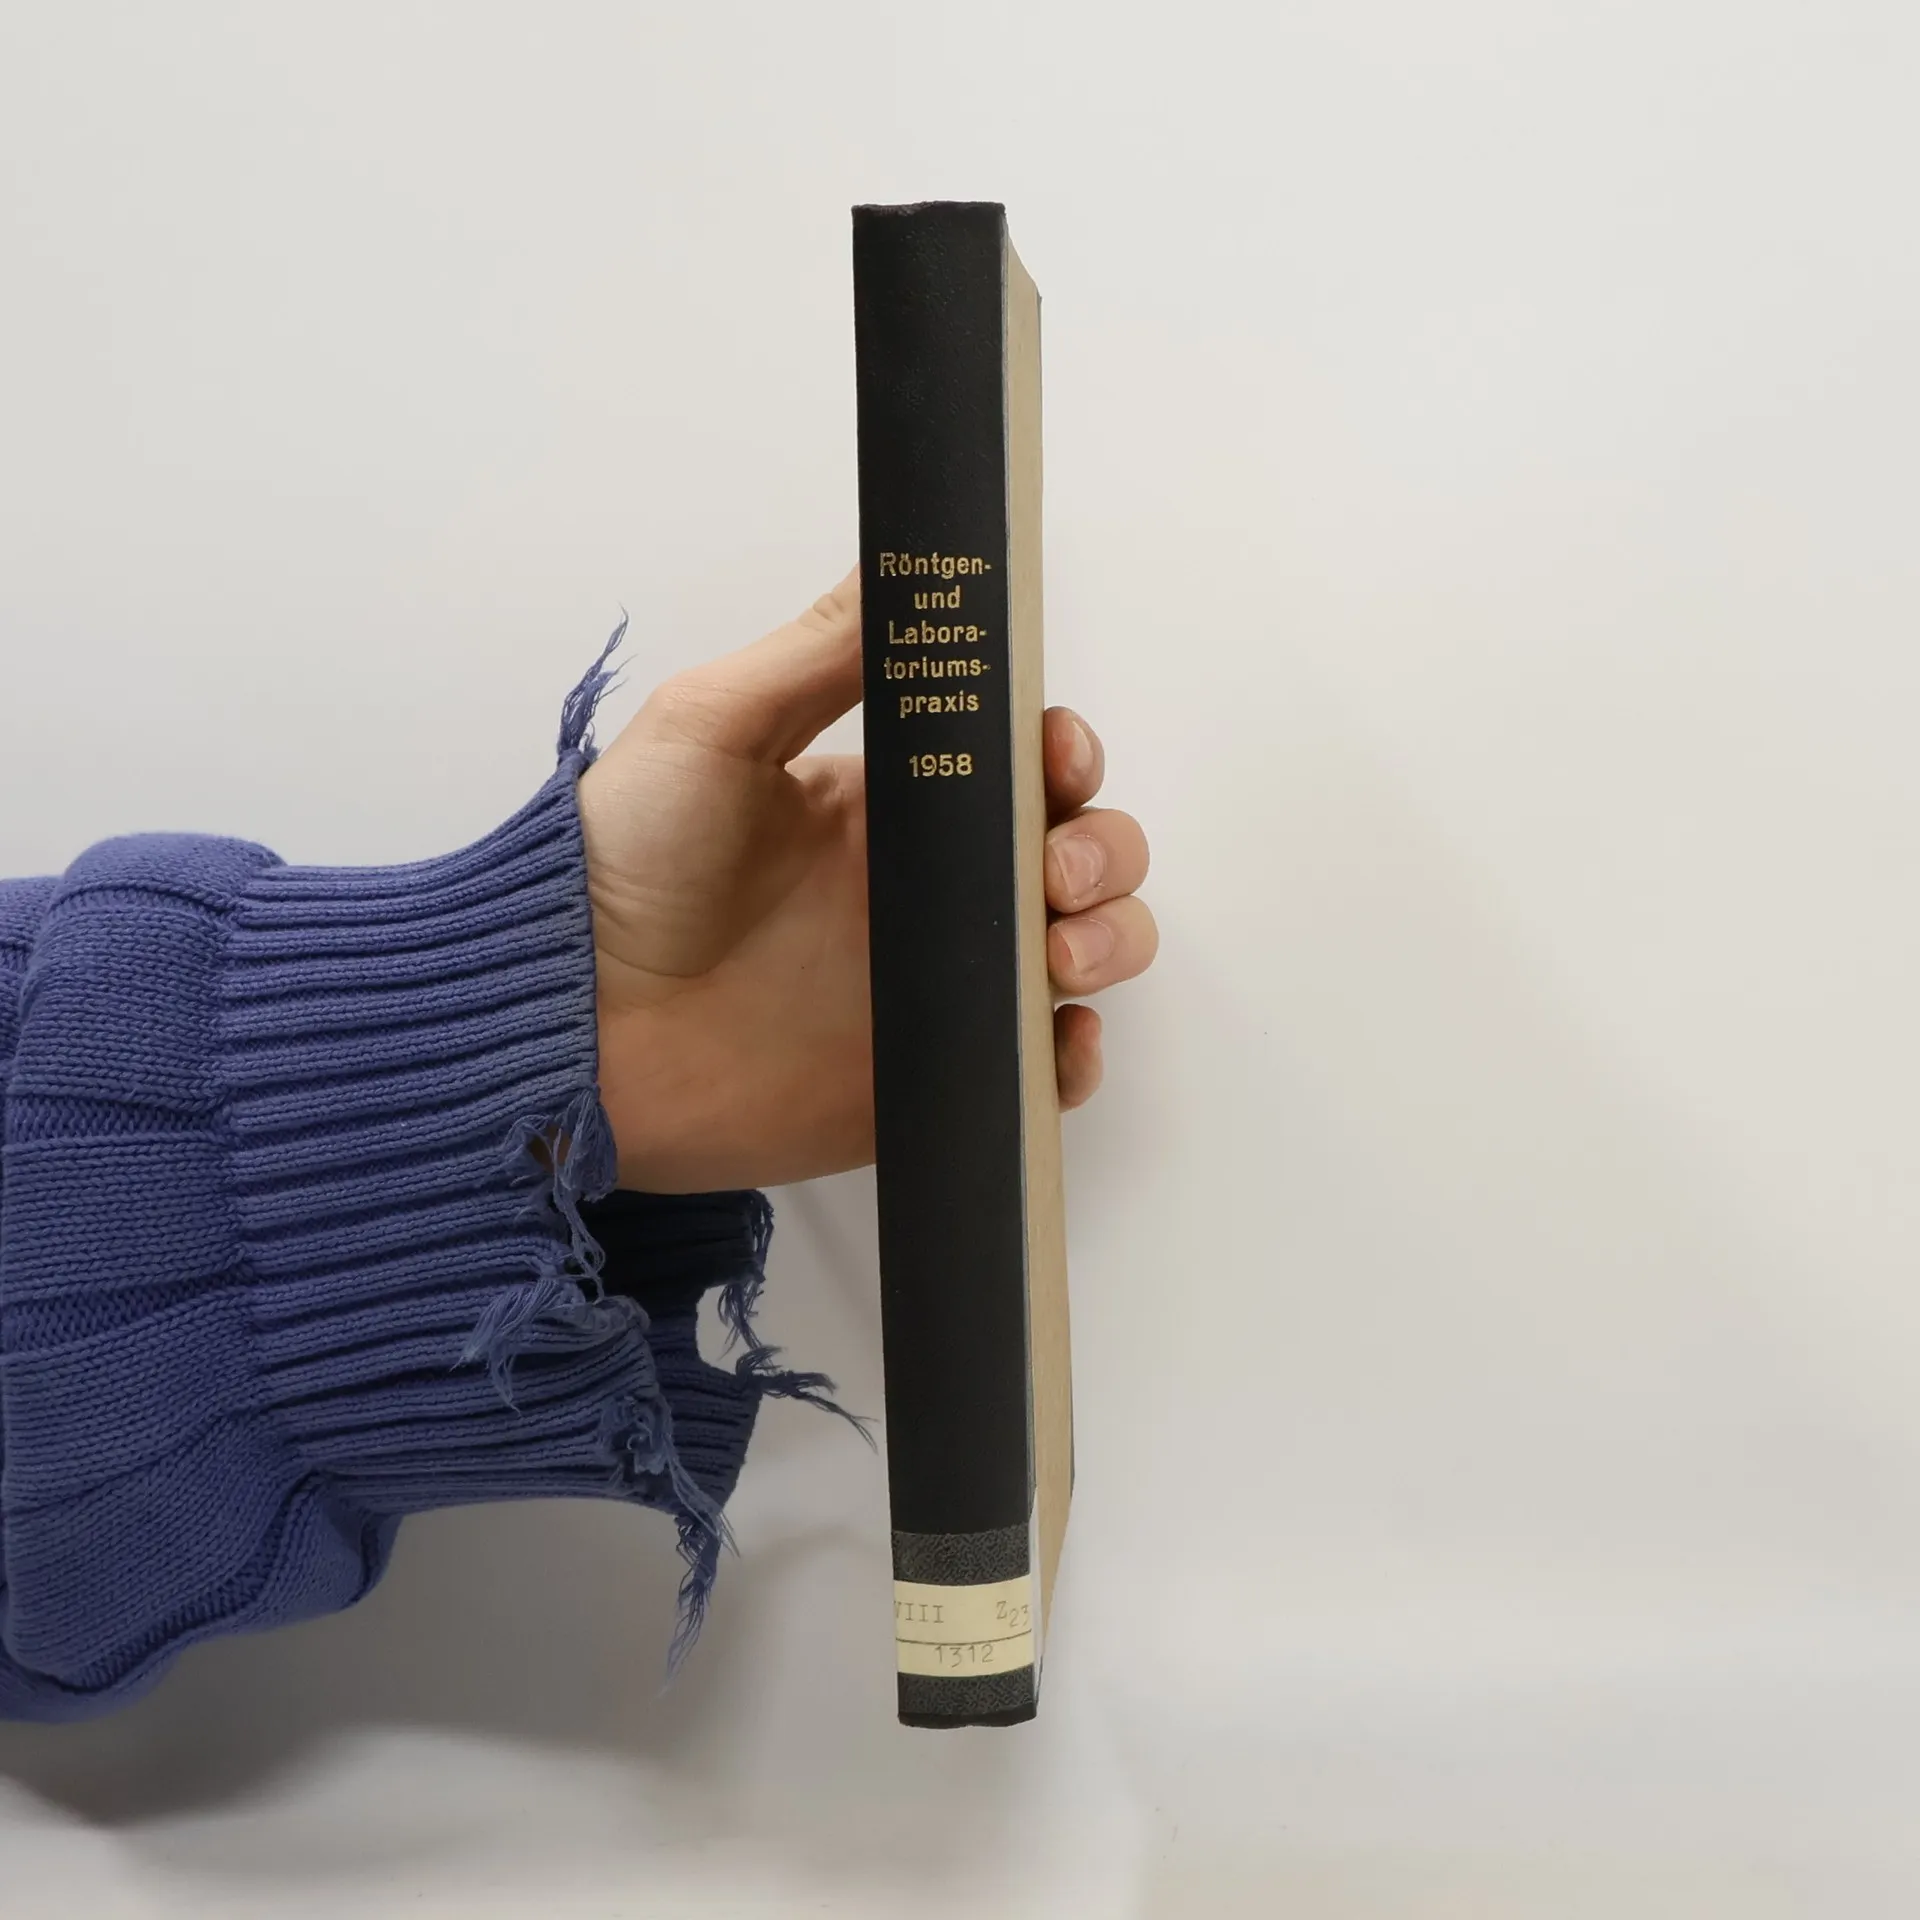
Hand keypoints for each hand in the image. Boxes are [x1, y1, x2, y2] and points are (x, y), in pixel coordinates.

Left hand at [575, 570, 1156, 1191]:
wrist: (572, 1026)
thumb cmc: (624, 868)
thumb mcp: (715, 724)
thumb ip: (819, 651)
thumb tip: (905, 557)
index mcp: (888, 808)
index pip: (1023, 770)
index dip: (1066, 760)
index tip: (1058, 759)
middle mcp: (924, 894)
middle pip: (1076, 858)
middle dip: (1104, 854)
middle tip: (1054, 875)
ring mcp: (932, 989)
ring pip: (1081, 954)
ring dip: (1110, 941)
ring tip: (1060, 955)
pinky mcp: (924, 1079)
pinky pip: (1037, 1070)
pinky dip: (1071, 1058)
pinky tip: (1057, 1041)